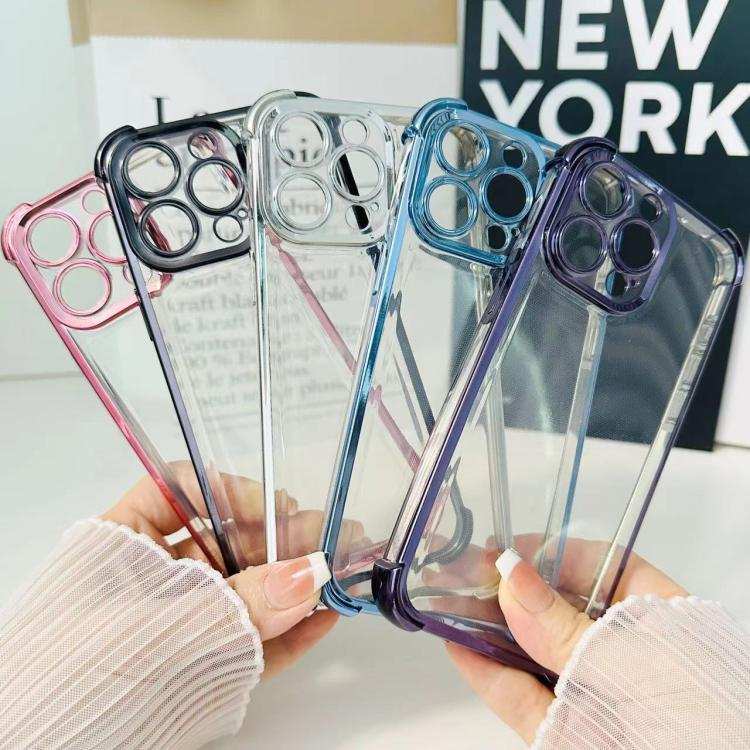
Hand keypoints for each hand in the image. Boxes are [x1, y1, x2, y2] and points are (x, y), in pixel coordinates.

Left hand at [103, 468, 337, 679]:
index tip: (274, 506)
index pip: (179, 494)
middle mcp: (155, 577)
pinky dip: (287, 633)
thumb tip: (312, 572)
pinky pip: (249, 641)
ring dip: (294, 583)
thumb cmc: (90, 673)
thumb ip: (240, 603)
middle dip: (282, 538)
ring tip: (339, 572)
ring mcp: (183, 621)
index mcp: (125, 546)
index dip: (230, 493)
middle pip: (226, 541)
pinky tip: (323, 618)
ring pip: (244, 591)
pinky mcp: (203, 665)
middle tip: (331, 535)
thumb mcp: (164, 628)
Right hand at [445, 540, 685, 744]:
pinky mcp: (567, 732)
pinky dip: (490, 675)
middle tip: (462, 570)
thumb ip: (563, 625)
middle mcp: (623, 652)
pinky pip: (525, 699)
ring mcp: (593, 693)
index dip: (550, 553)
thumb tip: (509, 573)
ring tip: (447, 601)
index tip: (506, 549)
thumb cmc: (692, 722)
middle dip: (507, 589)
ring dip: (489, 629)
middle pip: (558, 609)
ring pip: (535, 653)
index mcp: (658, 620)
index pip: (601, 568)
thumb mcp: (627, 662)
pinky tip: (459, 648)